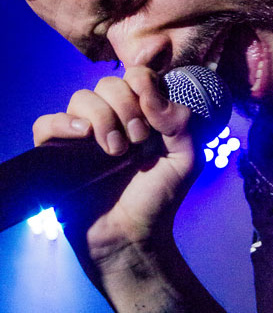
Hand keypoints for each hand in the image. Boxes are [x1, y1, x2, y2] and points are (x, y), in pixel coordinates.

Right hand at [32, 66, 201, 272]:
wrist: (133, 236)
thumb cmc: (158, 198)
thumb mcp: (186, 159)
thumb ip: (180, 121)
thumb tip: (150, 94)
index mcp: (140, 114)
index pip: (136, 75)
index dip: (145, 88)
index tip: (154, 122)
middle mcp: (110, 118)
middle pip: (108, 83)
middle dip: (126, 108)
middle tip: (138, 141)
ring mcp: (82, 135)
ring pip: (81, 98)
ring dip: (103, 119)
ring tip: (116, 152)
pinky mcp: (56, 154)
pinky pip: (46, 123)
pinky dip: (62, 124)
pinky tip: (83, 137)